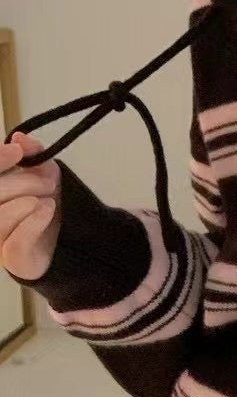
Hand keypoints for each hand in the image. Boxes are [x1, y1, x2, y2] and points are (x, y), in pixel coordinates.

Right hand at [0, 133, 61, 280]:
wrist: (65, 246)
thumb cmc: (45, 208)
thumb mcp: (45, 175)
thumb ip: (34, 156)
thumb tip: (19, 138)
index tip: (17, 153)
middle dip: (21, 183)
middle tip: (48, 183)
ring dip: (26, 202)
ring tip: (48, 200)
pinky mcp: (11, 258)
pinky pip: (15, 241)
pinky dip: (33, 221)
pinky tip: (47, 210)